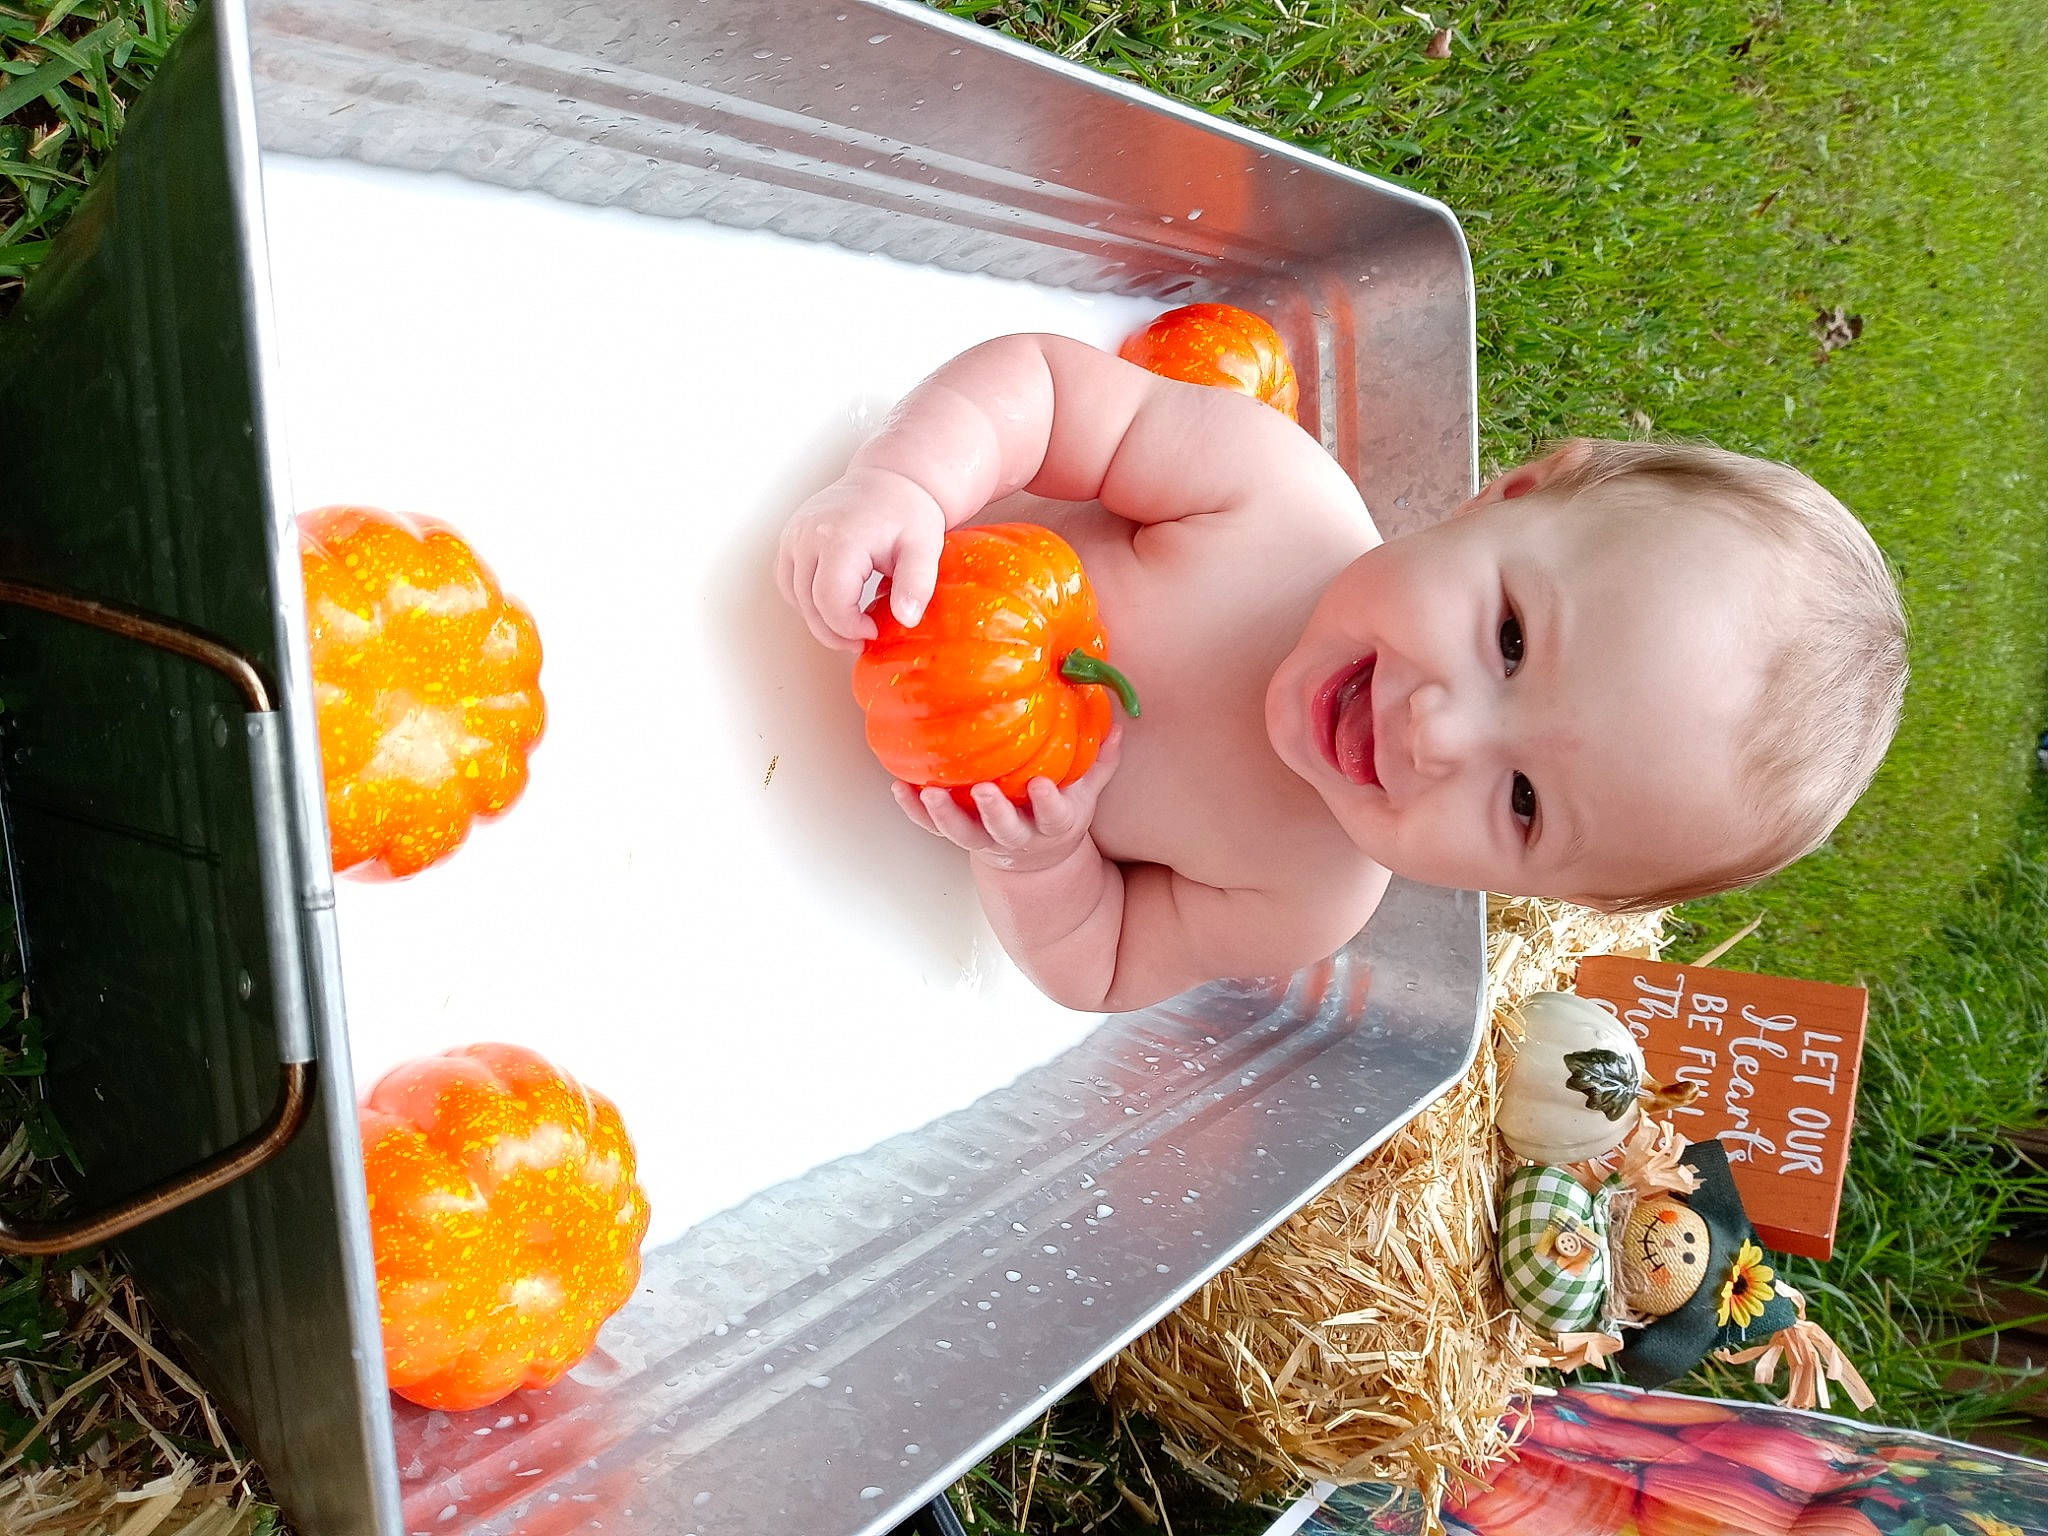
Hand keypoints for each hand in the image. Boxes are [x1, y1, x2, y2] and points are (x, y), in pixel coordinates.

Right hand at [776, 466, 946, 651]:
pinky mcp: (790, 537)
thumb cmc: (906, 511)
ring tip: (849, 622)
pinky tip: (833, 602)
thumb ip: (917, 585)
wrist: (890, 479)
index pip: (830, 602)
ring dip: (818, 618)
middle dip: (834, 631)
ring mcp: (794, 535)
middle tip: (862, 638)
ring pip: (794, 596)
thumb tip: (906, 619)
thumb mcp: (923, 548)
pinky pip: (787, 580)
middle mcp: (809, 535)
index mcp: (840, 538)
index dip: (849, 628)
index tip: (873, 631)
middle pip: (809, 604)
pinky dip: (805, 599)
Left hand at [892, 726, 1122, 872]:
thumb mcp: (1086, 792)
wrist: (1035, 859)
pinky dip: (914, 811)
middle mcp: (1017, 835)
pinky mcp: (959, 835)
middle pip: (1004, 829)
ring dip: (943, 814)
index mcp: (1053, 823)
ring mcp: (984, 838)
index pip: (1054, 816)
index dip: (1047, 803)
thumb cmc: (1059, 811)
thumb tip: (1118, 723)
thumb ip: (1101, 760)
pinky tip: (899, 788)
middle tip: (982, 791)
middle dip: (993, 811)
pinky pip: (932, 828)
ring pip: (962, 832)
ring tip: (928, 792)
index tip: (1041, 785)